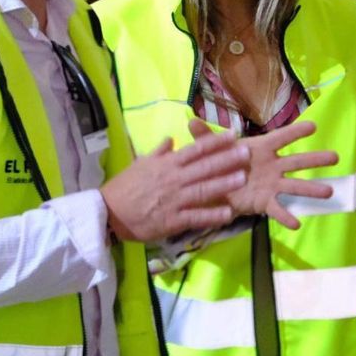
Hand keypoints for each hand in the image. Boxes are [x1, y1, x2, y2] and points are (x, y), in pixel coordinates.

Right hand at [100, 132, 249, 241]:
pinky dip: (212, 215)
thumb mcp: (139, 164)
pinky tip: (228, 213)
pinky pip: (196, 217)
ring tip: (243, 178)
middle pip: (204, 167)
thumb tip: (171, 139)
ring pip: (203, 190)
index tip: (233, 135)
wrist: (108, 212)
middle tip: (247, 153)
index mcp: (166, 164)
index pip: (195, 150)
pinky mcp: (173, 220)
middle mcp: (173, 179)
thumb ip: (158, 152)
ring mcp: (174, 200)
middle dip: (227, 159)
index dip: (215, 142)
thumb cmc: (124, 187)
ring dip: (224, 184)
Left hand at [189, 118, 337, 229]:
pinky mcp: (264, 202)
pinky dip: (285, 216)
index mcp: (260, 149)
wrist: (211, 190)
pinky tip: (295, 224)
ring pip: (295, 185)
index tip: (313, 125)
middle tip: (336, 157)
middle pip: (297, 161)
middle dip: (316, 159)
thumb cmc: (218, 164)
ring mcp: (271, 184)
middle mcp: (271, 166)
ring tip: (329, 192)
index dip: (296, 131)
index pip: (281, 137)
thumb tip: (189, 121)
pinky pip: (277, 209)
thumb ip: (204, 138)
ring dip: (311, 188)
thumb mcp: (210, 151)